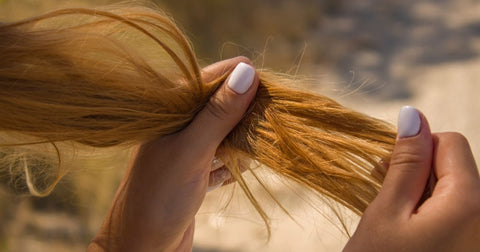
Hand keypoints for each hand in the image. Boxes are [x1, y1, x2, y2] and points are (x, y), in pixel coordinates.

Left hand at [87, 56, 258, 250]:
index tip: (270, 88)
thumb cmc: (158, 197)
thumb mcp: (191, 151)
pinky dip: (233, 164)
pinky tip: (235, 171)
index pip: (211, 79)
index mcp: (169, 110)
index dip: (241, 80)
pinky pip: (223, 157)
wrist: (141, 248)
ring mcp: (187, 148)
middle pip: (222, 105)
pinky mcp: (195, 171)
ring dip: (241, 142)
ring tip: (249, 153)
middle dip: (245, 114)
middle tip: (264, 124)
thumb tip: (247, 71)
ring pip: (225, 132)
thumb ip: (218, 113)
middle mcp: (178, 125)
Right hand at [344, 106, 479, 250]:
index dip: (417, 148)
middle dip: (419, 172)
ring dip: (422, 193)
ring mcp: (478, 235)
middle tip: (386, 194)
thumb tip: (414, 115)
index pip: (451, 143)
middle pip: (456, 167)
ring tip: (395, 216)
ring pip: (455, 191)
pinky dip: (431, 213)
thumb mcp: (387, 212)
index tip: (389, 169)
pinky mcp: (469, 245)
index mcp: (470, 203)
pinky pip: (457, 214)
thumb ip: (405, 162)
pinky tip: (409, 229)